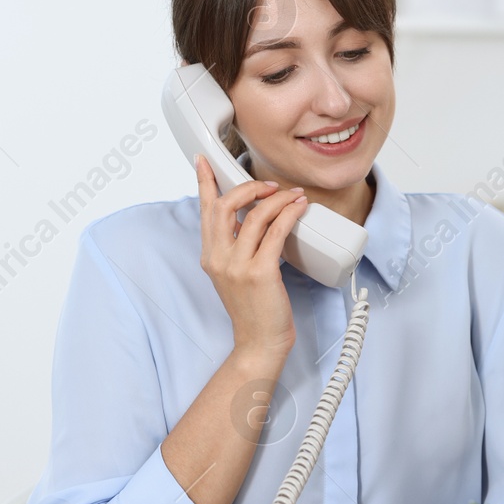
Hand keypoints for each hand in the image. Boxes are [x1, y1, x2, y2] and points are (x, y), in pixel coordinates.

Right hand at [195, 153, 308, 358]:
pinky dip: (289, 214)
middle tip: (269, 185)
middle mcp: (219, 258)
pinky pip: (275, 231)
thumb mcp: (235, 273)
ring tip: (293, 196)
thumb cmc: (254, 310)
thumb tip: (253, 216)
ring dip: (277, 199)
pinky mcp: (259, 273)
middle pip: (225, 205)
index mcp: (210, 256)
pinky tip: (299, 208)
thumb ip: (237, 246)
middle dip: (249, 187)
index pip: (205, 210)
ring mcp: (237, 266)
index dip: (205, 182)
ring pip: (254, 215)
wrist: (259, 342)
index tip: (204, 160)